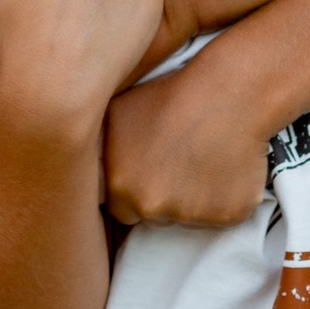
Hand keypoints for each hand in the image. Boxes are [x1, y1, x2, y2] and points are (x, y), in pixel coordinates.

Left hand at [103, 61, 276, 228]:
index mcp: (120, 187)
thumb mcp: (116, 113)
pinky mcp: (228, 216)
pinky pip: (223, 215)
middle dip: (165, 197)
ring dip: (196, 197)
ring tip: (205, 156)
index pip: (122, 209)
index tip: (151, 169)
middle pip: (155, 217)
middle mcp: (152, 207)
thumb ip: (96, 149)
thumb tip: (80, 164)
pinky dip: (226, 197)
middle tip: (181, 160)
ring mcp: (191, 215)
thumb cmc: (171, 95)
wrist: (229, 90)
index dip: (137, 189)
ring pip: (190, 218)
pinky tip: (227, 165)